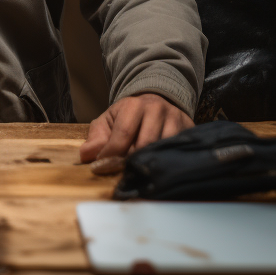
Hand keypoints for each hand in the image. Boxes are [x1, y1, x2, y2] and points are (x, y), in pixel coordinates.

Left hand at [78, 93, 192, 170]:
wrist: (158, 99)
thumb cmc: (129, 115)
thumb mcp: (109, 120)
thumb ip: (97, 137)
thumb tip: (86, 155)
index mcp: (134, 105)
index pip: (123, 134)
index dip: (112, 154)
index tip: (103, 168)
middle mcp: (156, 109)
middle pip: (144, 144)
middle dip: (130, 162)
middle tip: (121, 174)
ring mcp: (175, 119)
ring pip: (162, 149)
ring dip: (148, 165)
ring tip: (137, 175)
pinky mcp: (188, 129)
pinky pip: (177, 152)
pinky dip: (166, 164)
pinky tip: (156, 171)